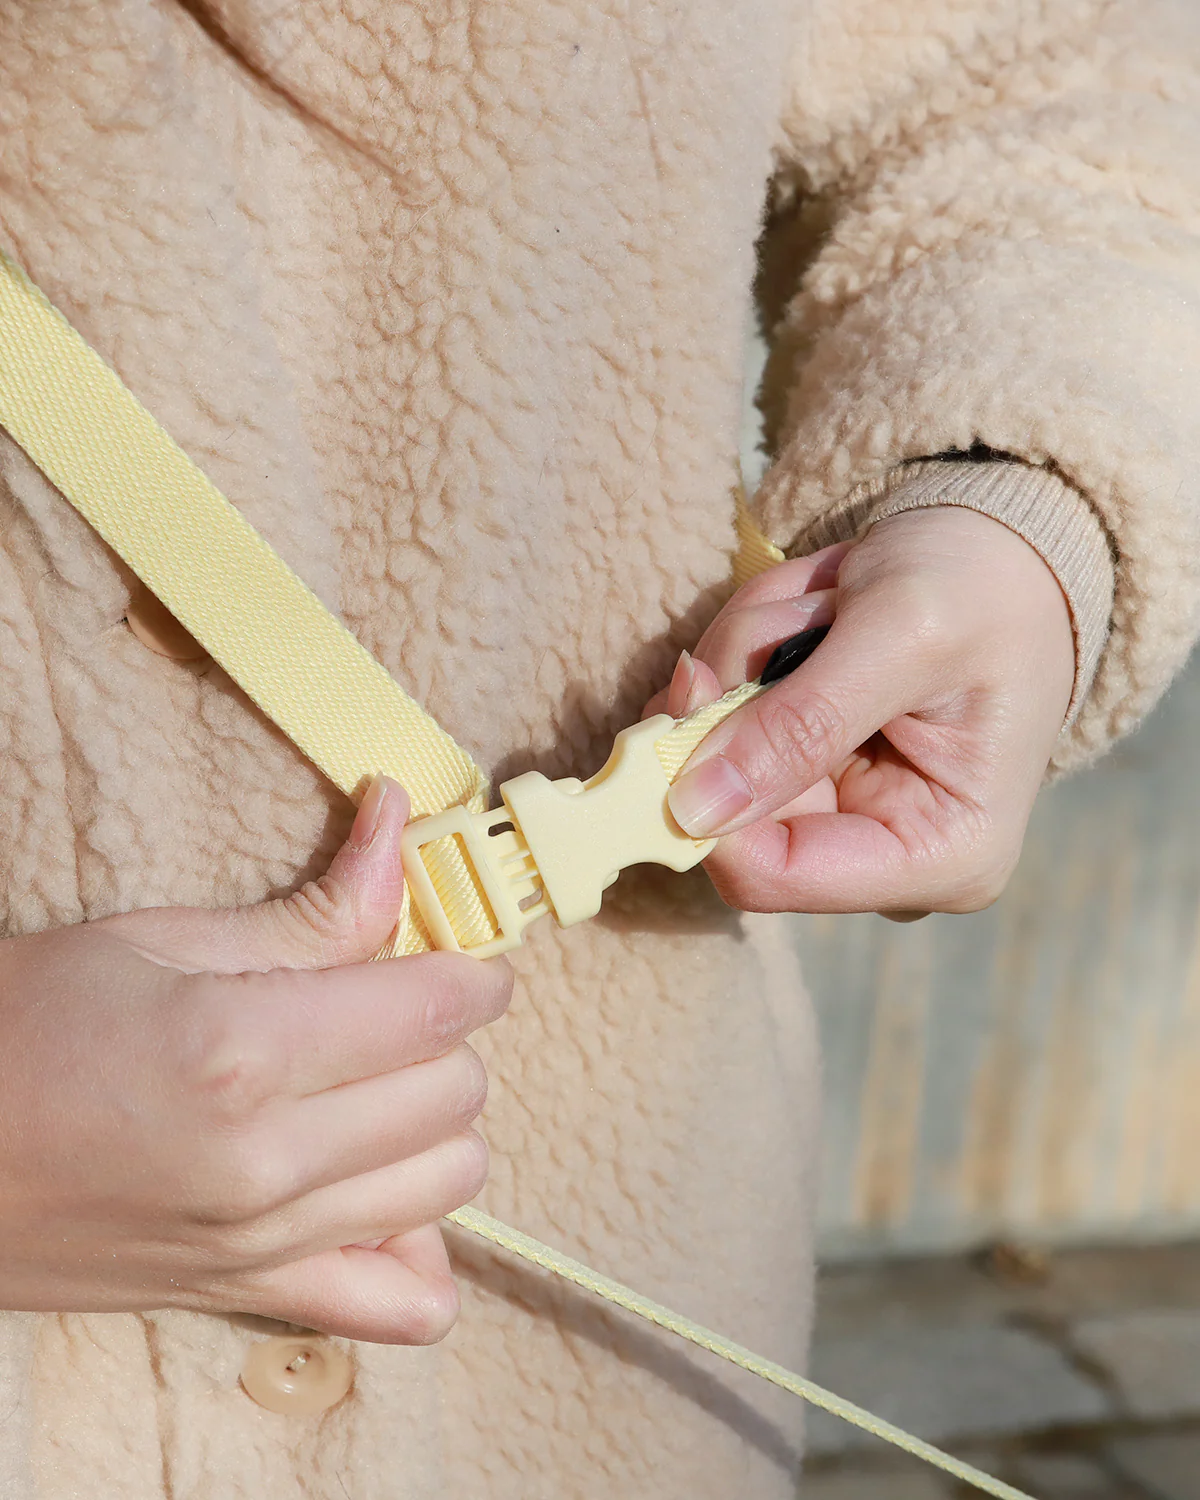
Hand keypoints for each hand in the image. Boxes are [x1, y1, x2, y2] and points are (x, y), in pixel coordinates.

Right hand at [0, 777, 510, 1342]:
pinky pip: (400, 1306)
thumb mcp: (164, 940)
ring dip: (439, 1127)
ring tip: (383, 1090)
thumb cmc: (29, 1024)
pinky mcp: (246, 1293)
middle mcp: (263, 1157)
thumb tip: (401, 829)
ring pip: (450, 1184)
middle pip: (454, 1095)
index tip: (464, 965)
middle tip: (400, 1014)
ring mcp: (260, 1240)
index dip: (472, 976)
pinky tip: (378, 1195)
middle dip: (450, 1041)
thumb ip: (311, 910)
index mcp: (240, 1048)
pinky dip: (417, 1250)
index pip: (433, 1010)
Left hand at [660, 506, 1074, 915]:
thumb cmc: (982, 589)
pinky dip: (746, 648)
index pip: (773, 875)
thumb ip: (803, 724)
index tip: (693, 682)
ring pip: (709, 752)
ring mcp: (832, 814)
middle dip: (744, 691)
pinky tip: (815, 613)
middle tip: (810, 611)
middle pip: (727, 809)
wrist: (1004, 552)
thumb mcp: (901, 635)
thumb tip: (691, 811)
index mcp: (939, 856)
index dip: (706, 795)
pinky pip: (715, 719)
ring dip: (749, 653)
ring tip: (832, 603)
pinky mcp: (798, 772)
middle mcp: (880, 855)